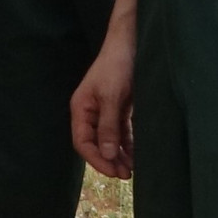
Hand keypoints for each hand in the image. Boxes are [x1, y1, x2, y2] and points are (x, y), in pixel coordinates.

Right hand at [70, 28, 134, 178]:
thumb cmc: (116, 65)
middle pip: (96, 144)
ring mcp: (106, 111)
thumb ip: (108, 126)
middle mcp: (91, 112)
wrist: (131, 42)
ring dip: (120, 155)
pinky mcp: (120, 108)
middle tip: (125, 175)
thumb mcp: (112, 96)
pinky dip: (128, 144)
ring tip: (132, 170)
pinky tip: (136, 155)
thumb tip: (107, 155)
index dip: (95, 159)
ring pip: (110, 140)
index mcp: (81, 108)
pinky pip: (122, 132)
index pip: (82, 142)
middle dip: (109, 160)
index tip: (112, 171)